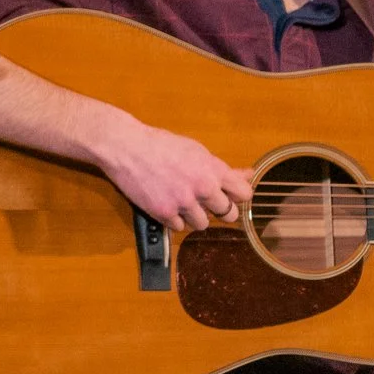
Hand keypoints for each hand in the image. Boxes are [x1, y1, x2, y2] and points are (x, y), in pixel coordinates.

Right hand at [92, 113, 248, 232]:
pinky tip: (166, 205)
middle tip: (204, 203)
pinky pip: (179, 228)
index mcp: (213, 169)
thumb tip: (247, 174)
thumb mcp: (195, 151)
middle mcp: (203, 187)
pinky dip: (173, 220)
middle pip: (228, 214)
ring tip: (180, 203)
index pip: (244, 194)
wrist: (126, 147)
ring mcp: (184, 202)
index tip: (228, 196)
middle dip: (218, 210)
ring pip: (203, 224)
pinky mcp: (164, 213)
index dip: (237, 197)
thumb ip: (221, 168)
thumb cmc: (160, 145)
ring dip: (194, 217)